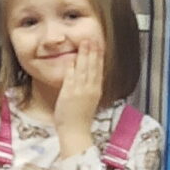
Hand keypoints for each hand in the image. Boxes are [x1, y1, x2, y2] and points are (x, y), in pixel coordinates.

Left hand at [53, 36, 105, 153]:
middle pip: (93, 66)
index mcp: (96, 90)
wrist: (75, 131)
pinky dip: (72, 66)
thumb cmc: (79, 119)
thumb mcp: (89, 101)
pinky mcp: (70, 93)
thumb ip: (89, 89)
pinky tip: (72, 57)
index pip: (99, 70)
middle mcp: (90, 89)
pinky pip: (71, 76)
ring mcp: (80, 90)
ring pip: (84, 68)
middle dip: (93, 51)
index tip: (100, 45)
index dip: (99, 57)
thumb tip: (87, 78)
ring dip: (84, 54)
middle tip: (93, 38)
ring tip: (85, 42)